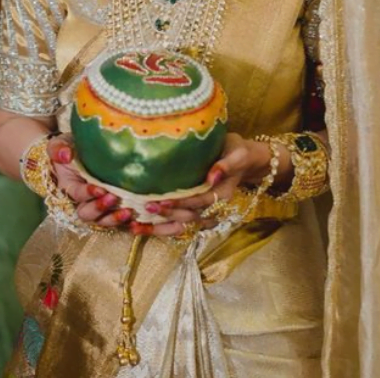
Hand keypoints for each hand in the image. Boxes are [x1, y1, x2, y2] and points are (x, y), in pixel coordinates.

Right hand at [47, 136, 132, 228]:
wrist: (85, 148)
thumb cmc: (71, 146)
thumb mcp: (60, 144)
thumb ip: (58, 148)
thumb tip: (65, 155)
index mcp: (70, 186)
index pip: (77, 194)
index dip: (87, 194)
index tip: (99, 189)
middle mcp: (83, 200)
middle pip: (87, 214)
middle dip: (100, 209)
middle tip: (113, 198)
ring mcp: (98, 205)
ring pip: (103, 221)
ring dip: (114, 219)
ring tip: (128, 212)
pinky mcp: (113, 206)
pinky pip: (118, 219)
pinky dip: (128, 223)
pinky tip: (138, 219)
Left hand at [133, 133, 288, 236]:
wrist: (245, 159)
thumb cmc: (239, 152)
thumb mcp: (238, 154)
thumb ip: (226, 165)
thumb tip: (213, 174)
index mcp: (222, 194)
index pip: (199, 202)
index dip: (182, 203)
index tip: (163, 201)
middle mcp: (212, 206)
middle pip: (188, 217)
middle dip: (166, 215)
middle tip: (145, 207)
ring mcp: (202, 209)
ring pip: (180, 225)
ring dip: (159, 227)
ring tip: (135, 226)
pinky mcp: (194, 208)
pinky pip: (177, 222)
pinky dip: (160, 226)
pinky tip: (140, 225)